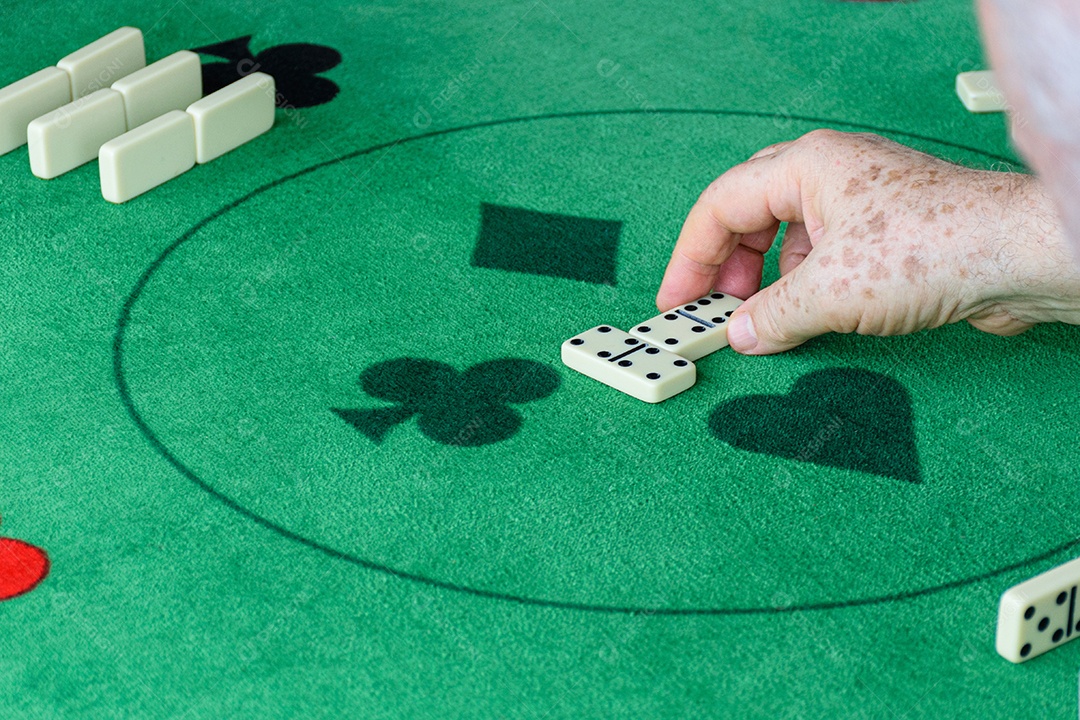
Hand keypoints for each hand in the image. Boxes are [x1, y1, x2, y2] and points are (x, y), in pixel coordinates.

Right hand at [656, 130, 1079, 354]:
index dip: (691, 257)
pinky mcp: (886, 234)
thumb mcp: (828, 292)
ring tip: (760, 320)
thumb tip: (742, 335)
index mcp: (805, 166)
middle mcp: (830, 175)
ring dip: (767, 280)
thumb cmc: (928, 249)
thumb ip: (771, 316)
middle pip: (751, 215)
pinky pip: (823, 256)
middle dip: (728, 266)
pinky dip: (803, 286)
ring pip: (788, 238)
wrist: (1016, 258)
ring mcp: (860, 202)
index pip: (721, 205)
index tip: (678, 301)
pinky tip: (806, 317)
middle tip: (716, 309)